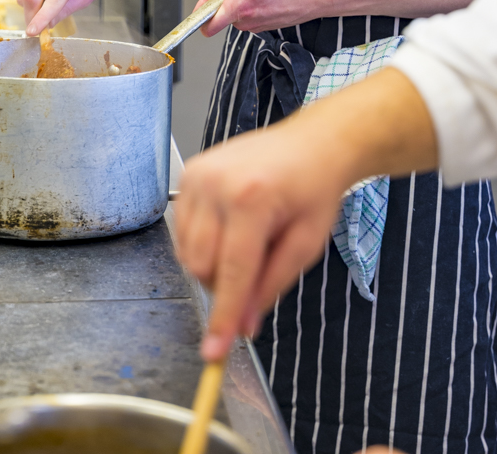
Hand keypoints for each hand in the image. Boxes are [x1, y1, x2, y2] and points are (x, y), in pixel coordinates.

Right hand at [174, 69, 437, 360]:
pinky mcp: (189, 172)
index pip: (232, 273)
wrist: (311, 143)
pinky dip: (202, 242)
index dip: (223, 317)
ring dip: (212, 265)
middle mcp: (217, 184)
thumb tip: (242, 325)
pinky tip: (230, 227)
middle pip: (202, 267)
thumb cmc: (314, 189)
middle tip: (257, 269)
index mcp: (252, 199)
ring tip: (248, 240)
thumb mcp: (306, 245)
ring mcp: (198, 175)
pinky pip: (182, 230)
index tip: (213, 353)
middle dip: (225, 285)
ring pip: (187, 252)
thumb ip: (271, 286)